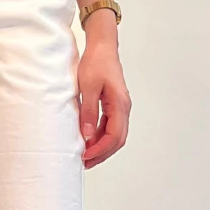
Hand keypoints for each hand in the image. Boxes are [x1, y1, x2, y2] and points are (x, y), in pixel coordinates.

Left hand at [75, 39, 130, 166]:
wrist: (103, 47)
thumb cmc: (96, 62)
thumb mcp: (88, 87)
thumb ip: (88, 111)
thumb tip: (87, 135)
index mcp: (120, 104)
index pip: (114, 135)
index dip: (100, 149)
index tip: (86, 155)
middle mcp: (124, 107)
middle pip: (118, 139)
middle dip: (102, 153)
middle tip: (85, 162)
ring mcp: (120, 106)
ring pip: (115, 134)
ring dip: (102, 146)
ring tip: (85, 155)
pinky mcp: (114, 104)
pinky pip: (110, 125)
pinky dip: (100, 135)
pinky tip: (88, 140)